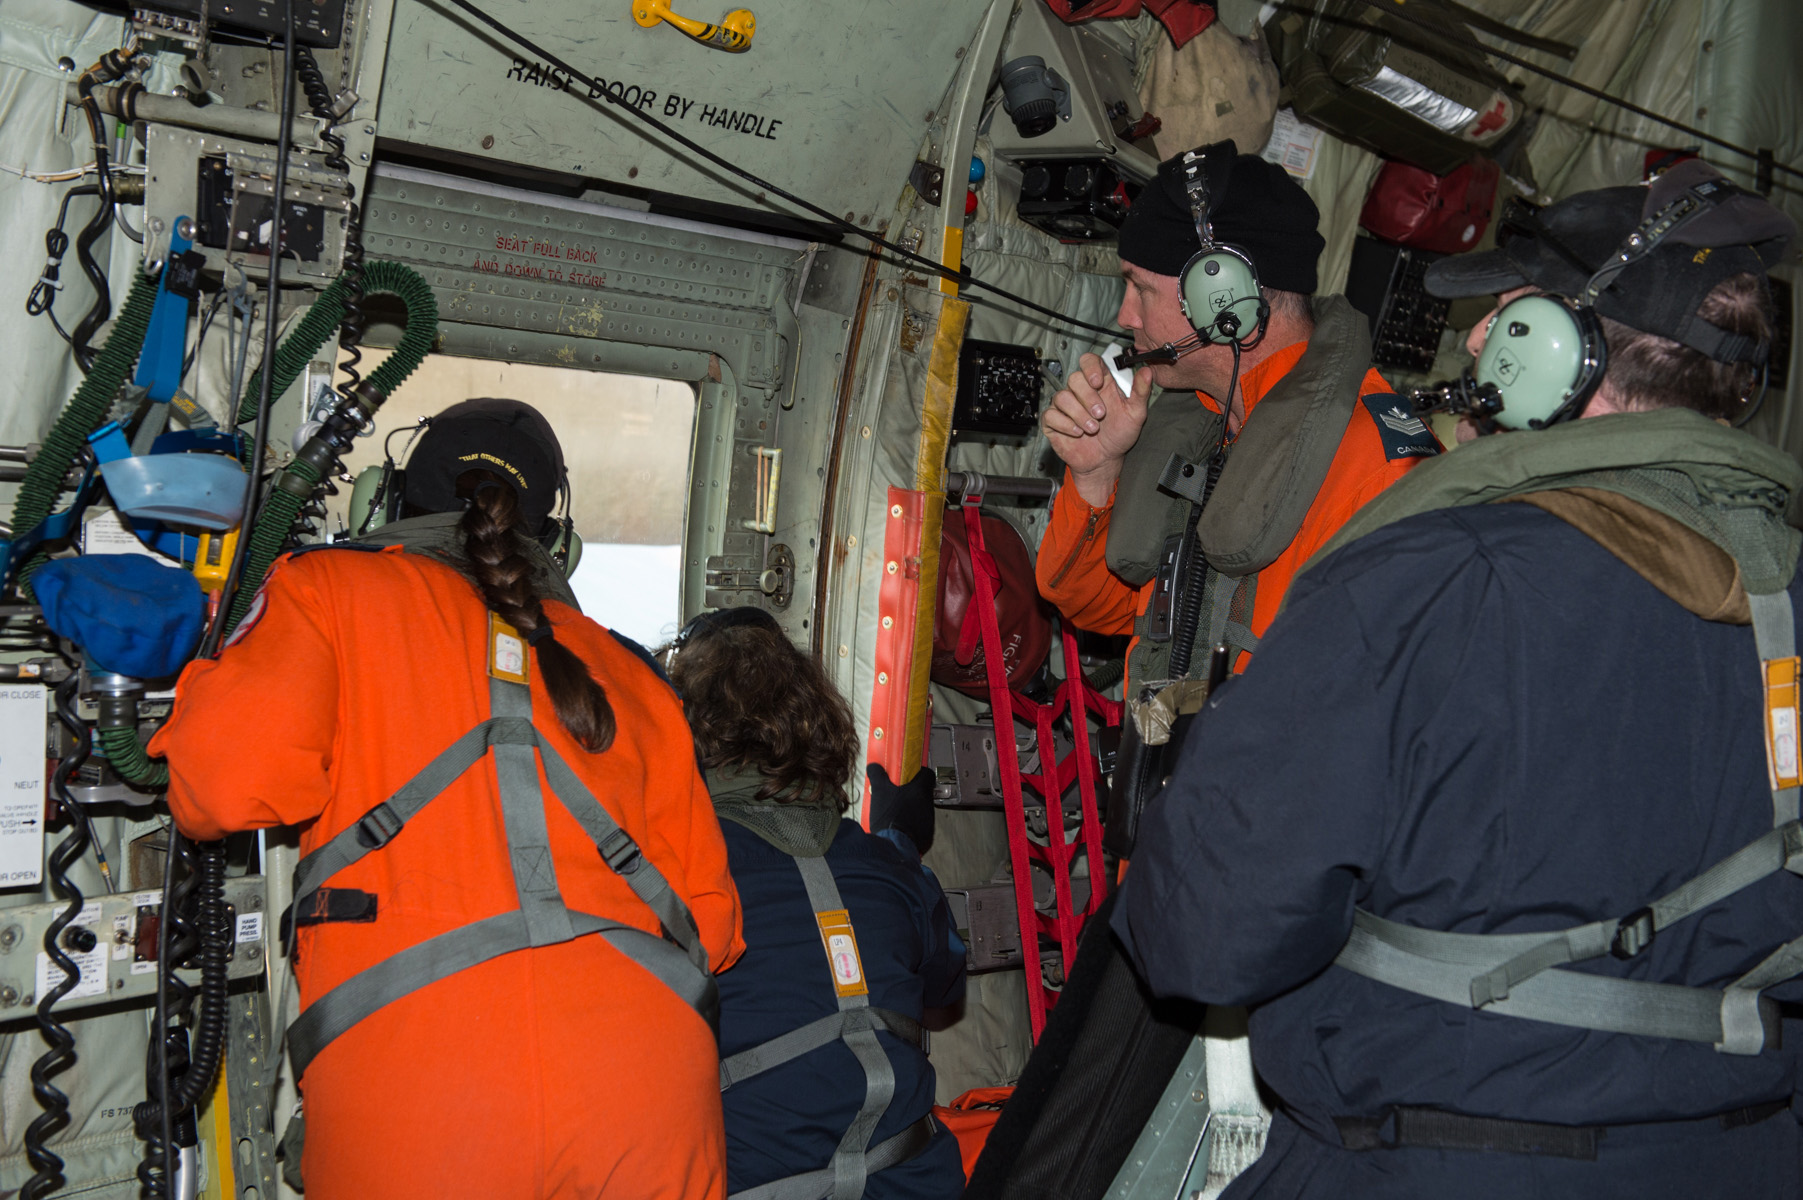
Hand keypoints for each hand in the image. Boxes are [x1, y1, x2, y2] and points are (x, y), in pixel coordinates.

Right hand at [866, 764, 935, 855]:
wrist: (893, 845)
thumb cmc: (889, 816)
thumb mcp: (879, 791)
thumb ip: (877, 776)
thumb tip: (874, 766)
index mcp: (920, 790)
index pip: (928, 775)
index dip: (919, 773)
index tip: (909, 775)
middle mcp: (929, 805)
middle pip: (924, 793)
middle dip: (911, 794)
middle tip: (896, 795)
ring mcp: (929, 822)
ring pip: (922, 810)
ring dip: (911, 810)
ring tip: (895, 813)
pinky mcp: (927, 836)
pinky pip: (921, 826)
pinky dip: (912, 825)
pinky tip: (899, 827)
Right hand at [1041, 353, 1153, 505]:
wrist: (1106, 460)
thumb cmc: (1119, 435)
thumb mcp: (1136, 413)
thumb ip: (1141, 392)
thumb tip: (1147, 372)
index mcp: (1101, 384)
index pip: (1089, 362)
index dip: (1090, 367)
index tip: (1097, 382)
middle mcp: (1081, 392)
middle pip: (1074, 378)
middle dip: (1088, 397)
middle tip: (1100, 414)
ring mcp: (1066, 406)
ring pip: (1062, 397)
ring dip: (1078, 414)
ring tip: (1092, 428)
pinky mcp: (1054, 421)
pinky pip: (1051, 415)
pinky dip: (1066, 424)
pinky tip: (1077, 432)